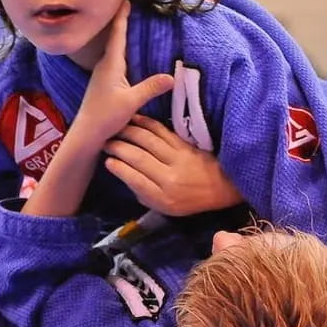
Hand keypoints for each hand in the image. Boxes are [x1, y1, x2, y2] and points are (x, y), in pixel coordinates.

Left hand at [69, 1, 173, 149]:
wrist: (86, 134)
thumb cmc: (105, 117)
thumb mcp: (132, 102)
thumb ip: (151, 88)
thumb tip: (173, 77)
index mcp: (111, 64)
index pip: (118, 35)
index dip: (122, 17)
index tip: (126, 0)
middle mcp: (104, 65)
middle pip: (114, 38)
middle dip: (122, 22)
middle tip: (129, 6)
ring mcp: (102, 74)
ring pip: (114, 49)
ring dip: (121, 36)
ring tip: (129, 24)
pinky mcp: (103, 83)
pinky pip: (114, 60)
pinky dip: (121, 50)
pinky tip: (125, 54)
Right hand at [104, 114, 242, 215]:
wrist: (221, 187)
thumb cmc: (188, 200)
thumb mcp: (164, 206)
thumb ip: (143, 192)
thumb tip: (122, 172)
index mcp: (163, 198)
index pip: (135, 179)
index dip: (118, 168)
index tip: (106, 160)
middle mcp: (170, 178)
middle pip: (139, 157)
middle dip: (118, 147)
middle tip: (105, 141)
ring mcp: (179, 158)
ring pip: (148, 141)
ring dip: (129, 132)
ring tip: (116, 129)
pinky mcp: (184, 145)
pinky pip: (161, 131)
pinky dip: (145, 123)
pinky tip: (134, 119)